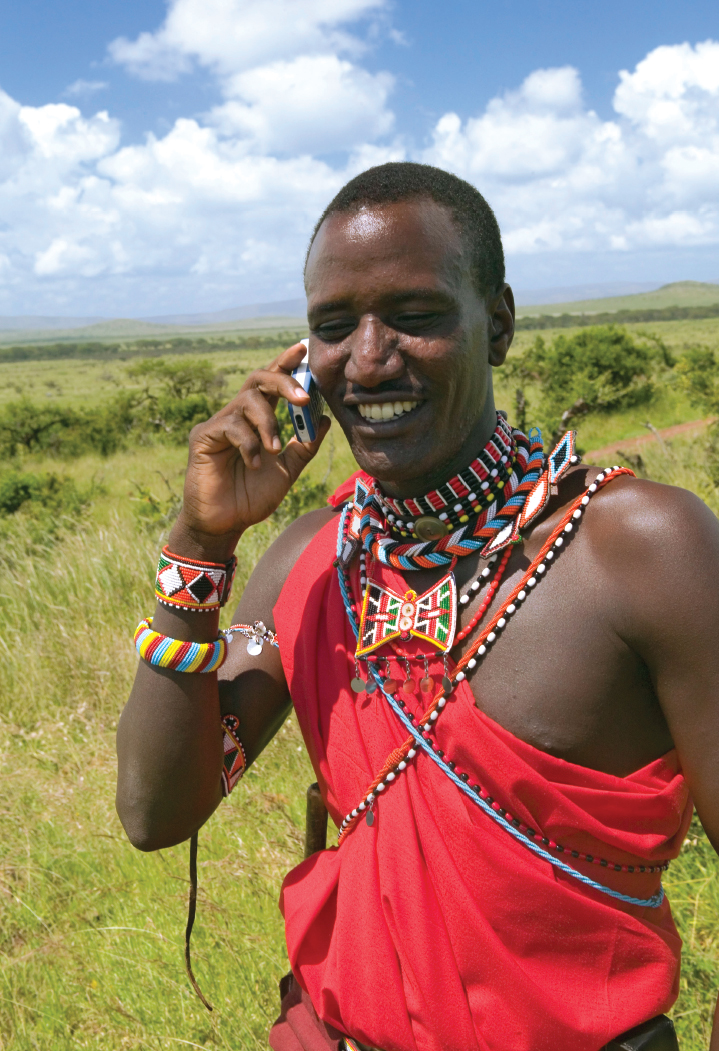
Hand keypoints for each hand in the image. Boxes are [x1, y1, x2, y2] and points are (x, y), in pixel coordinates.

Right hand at [170, 343, 329, 557]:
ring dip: (268, 423)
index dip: (286, 363)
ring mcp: (219, 424)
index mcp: (257, 419)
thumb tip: (324, 420)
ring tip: (274, 450)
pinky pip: (231, 426)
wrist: (225, 525)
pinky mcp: (203, 436)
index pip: (273, 383)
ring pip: (247, 401)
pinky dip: (249, 443)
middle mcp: (238, 415)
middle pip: (259, 380)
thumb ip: (304, 447)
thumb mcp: (287, 471)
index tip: (302, 348)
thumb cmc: (252, 497)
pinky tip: (254, 463)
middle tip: (303, 398)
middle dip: (284, 382)